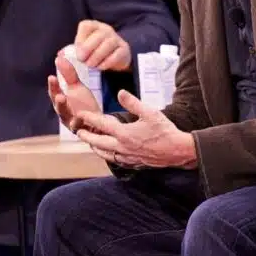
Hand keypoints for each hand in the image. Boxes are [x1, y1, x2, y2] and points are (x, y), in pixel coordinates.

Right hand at [47, 53, 100, 130]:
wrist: (99, 122)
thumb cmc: (84, 105)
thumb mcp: (77, 88)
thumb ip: (68, 74)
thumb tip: (59, 57)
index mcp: (62, 103)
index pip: (55, 94)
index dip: (53, 87)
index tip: (52, 77)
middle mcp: (65, 115)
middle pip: (60, 110)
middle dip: (60, 104)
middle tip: (60, 96)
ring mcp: (75, 126)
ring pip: (72, 123)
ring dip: (73, 119)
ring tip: (77, 115)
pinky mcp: (86, 133)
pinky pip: (85, 132)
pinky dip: (86, 127)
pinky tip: (87, 121)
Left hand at [74, 90, 195, 168]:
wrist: (177, 151)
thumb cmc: (164, 130)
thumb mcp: (150, 112)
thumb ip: (133, 103)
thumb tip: (120, 93)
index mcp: (124, 133)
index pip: (101, 124)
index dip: (89, 118)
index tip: (81, 114)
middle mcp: (122, 147)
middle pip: (98, 142)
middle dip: (87, 136)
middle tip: (78, 131)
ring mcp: (127, 157)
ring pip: (105, 154)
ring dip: (95, 147)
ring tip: (90, 143)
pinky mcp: (133, 163)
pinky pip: (115, 160)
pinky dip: (108, 155)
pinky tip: (110, 153)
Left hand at [75, 20, 131, 71]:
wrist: (114, 59)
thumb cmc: (94, 52)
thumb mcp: (82, 50)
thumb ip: (72, 52)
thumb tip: (60, 55)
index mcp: (93, 26)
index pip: (86, 26)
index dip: (80, 38)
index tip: (76, 51)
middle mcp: (105, 30)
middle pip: (98, 35)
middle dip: (88, 48)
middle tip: (81, 60)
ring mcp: (116, 38)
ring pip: (108, 43)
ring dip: (97, 55)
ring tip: (90, 65)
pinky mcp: (124, 49)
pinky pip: (117, 54)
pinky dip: (108, 62)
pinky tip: (100, 68)